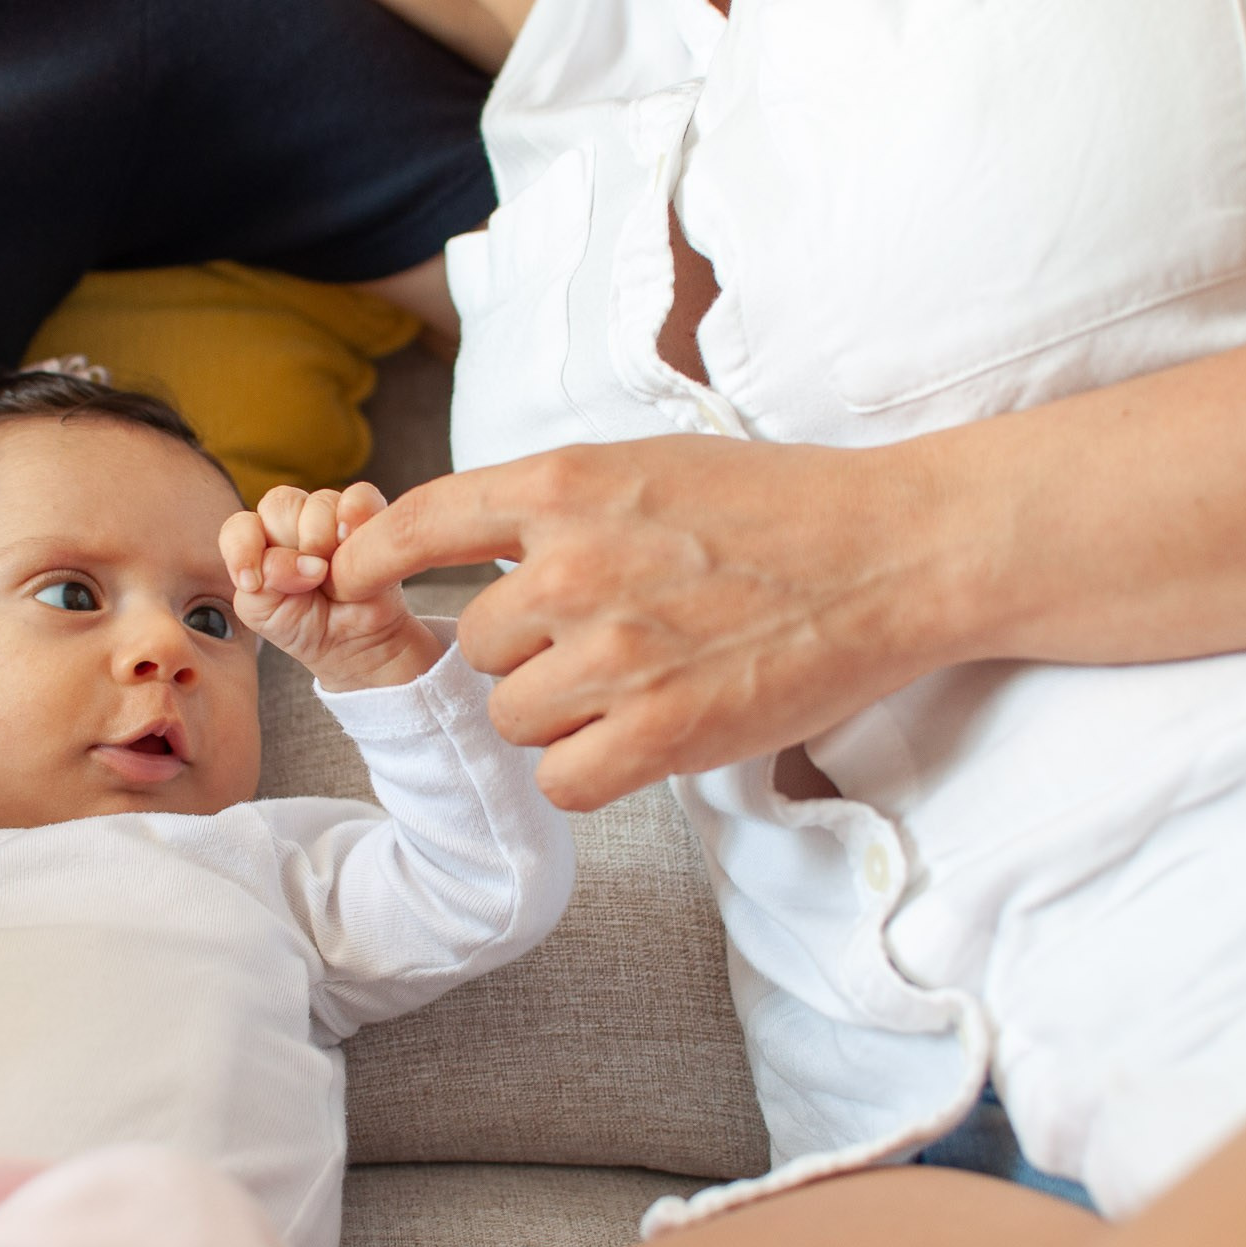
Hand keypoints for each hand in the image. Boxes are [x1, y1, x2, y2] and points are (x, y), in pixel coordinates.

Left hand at [221, 482, 443, 691]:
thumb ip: (261, 585)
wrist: (352, 641)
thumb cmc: (302, 622)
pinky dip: (356, 515)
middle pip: (278, 505)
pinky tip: (353, 542)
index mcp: (258, 539)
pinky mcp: (368, 516)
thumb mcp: (264, 613)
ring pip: (318, 502)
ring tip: (334, 576)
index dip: (243, 549)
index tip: (252, 584)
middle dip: (290, 549)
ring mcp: (331, 515)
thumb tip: (299, 562)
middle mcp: (292, 520)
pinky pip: (360, 496)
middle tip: (309, 582)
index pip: (241, 526)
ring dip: (323, 541)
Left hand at [330, 435, 963, 808]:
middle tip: (609, 643)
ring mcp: (614, 653)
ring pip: (512, 719)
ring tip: (639, 686)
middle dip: (524, 657)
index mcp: (564, 484)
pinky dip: (590, 773)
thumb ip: (556, 504)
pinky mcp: (661, 732)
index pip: (418, 525)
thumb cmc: (781, 506)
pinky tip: (641, 740)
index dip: (372, 562)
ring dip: (559, 718)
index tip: (351, 582)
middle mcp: (573, 566)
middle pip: (474, 649)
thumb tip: (476, 549)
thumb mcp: (648, 465)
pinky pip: (562, 781)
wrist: (894, 553)